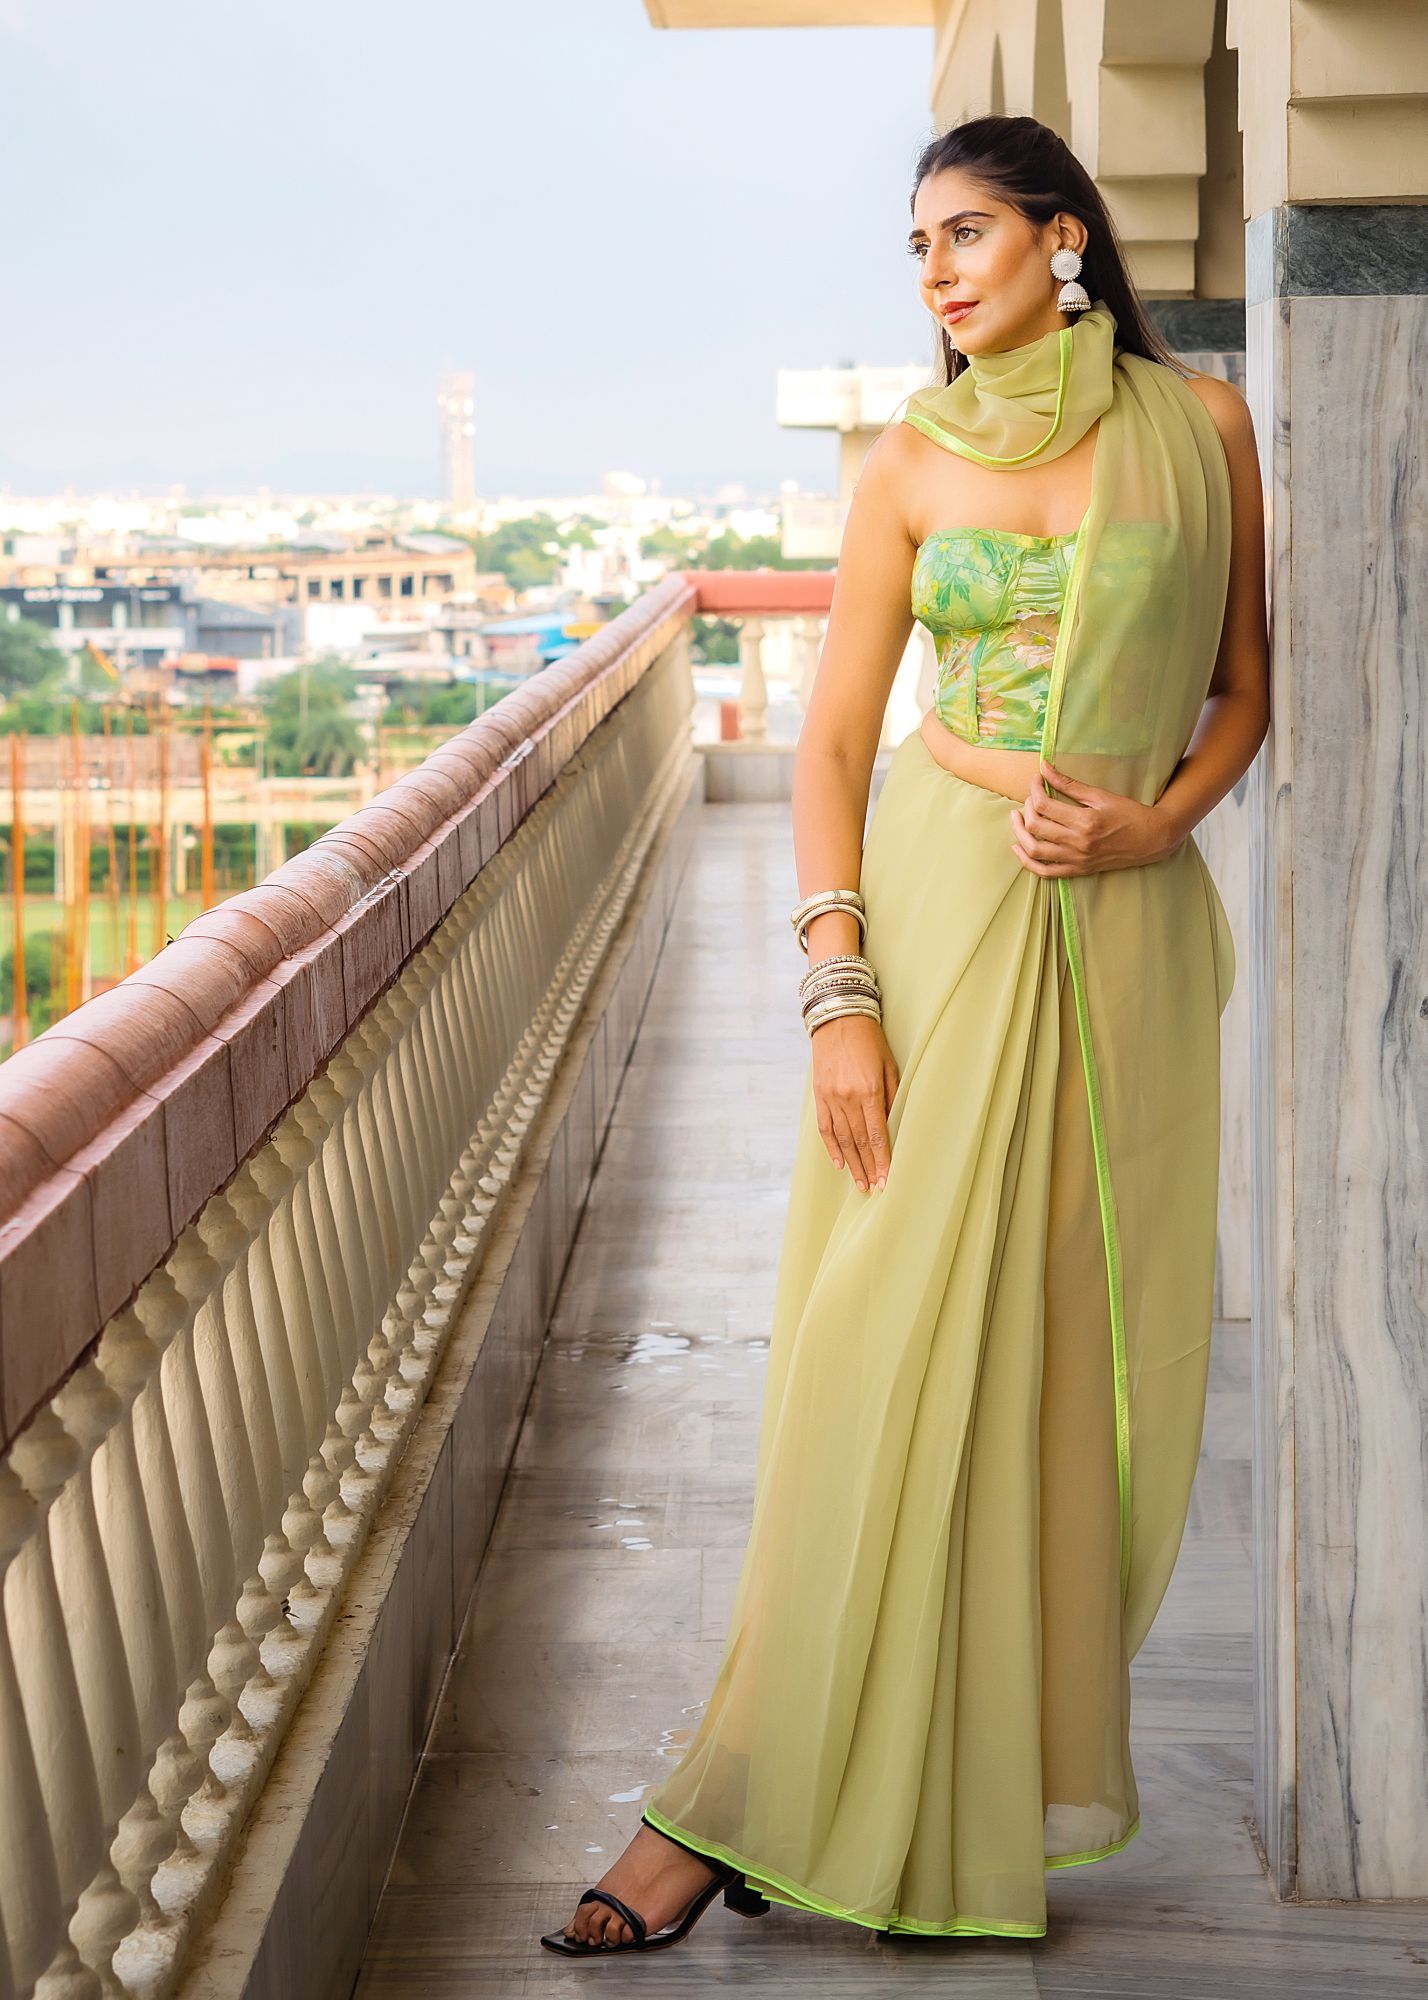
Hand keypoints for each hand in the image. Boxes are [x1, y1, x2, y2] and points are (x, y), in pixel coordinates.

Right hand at [810, 1011, 898, 1192]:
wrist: (838, 1018)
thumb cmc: (870, 1041)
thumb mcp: (889, 1066)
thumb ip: (891, 1096)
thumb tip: (893, 1125)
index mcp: (869, 1091)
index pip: (876, 1135)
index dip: (882, 1160)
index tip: (887, 1180)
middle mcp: (848, 1098)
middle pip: (859, 1142)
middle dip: (869, 1167)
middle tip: (875, 1189)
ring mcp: (831, 1098)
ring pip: (841, 1139)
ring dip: (852, 1164)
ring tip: (860, 1183)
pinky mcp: (819, 1095)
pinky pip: (825, 1128)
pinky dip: (831, 1148)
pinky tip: (839, 1163)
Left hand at [1009, 757, 1180, 876]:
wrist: (1151, 839)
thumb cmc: (1129, 813)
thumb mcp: (1100, 795)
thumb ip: (1069, 784)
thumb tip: (1045, 767)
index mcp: (1084, 821)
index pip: (1044, 805)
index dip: (1034, 789)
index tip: (1036, 779)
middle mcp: (1078, 843)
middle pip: (1035, 827)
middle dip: (1026, 808)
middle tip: (1030, 798)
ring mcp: (1077, 860)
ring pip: (1034, 851)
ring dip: (1020, 834)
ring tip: (1017, 819)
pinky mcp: (1078, 870)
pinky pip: (1046, 872)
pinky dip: (1028, 862)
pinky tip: (1019, 848)